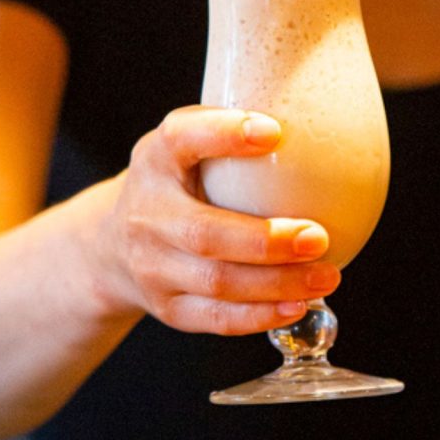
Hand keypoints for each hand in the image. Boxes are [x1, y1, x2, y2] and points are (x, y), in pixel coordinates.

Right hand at [95, 106, 340, 334]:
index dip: (224, 134)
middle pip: (205, 233)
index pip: (181, 139)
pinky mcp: (167, 306)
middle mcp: (148, 212)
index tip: (274, 131)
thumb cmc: (177, 182)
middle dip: (266, 240)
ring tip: (325, 275)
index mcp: (156, 158)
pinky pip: (217, 318)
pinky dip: (260, 316)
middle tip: (318, 237)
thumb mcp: (187, 145)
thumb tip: (322, 120)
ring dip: (277, 283)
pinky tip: (298, 305)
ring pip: (216, 283)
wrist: (113, 242)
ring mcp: (153, 265)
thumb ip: (232, 131)